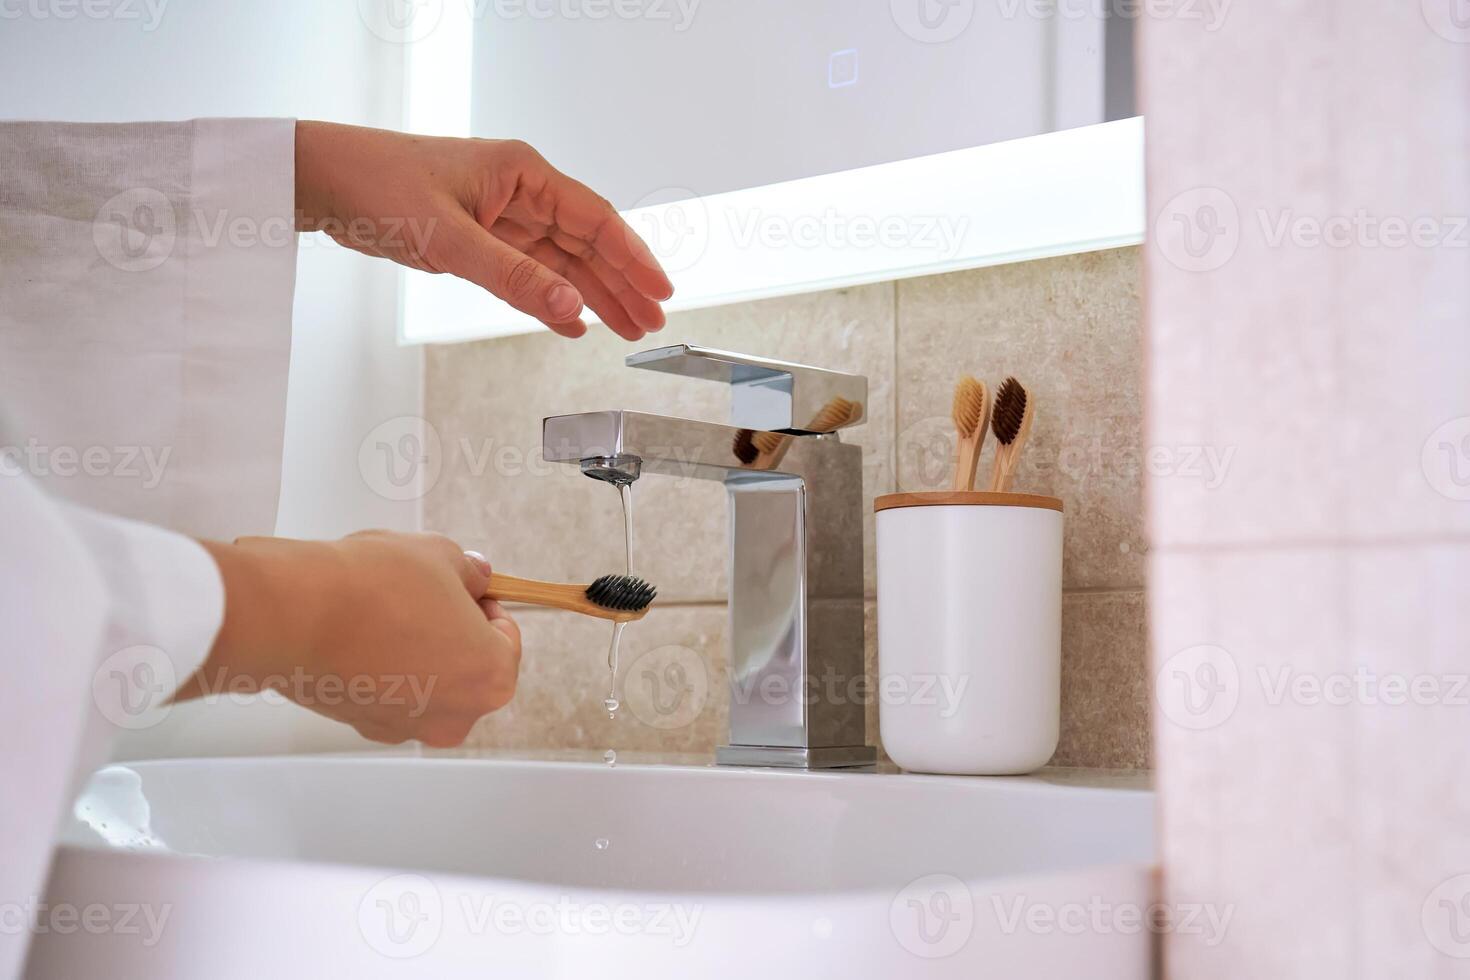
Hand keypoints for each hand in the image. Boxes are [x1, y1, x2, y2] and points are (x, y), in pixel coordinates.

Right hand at [178, 531, 520, 746]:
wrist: (295, 613)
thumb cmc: (376, 586)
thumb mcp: (441, 556)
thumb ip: (470, 572)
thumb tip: (477, 578)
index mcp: (491, 678)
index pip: (506, 637)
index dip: (484, 605)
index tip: (463, 588)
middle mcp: (455, 717)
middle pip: (468, 666)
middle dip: (450, 630)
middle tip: (422, 595)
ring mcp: (407, 728)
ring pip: (427, 682)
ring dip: (416, 649)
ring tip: (385, 609)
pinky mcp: (363, 726)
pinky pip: (388, 692)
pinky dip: (382, 667)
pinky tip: (360, 633)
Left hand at [294, 120, 672, 339]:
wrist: (324, 181)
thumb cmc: (378, 185)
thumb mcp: (450, 238)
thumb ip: (514, 278)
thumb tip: (571, 309)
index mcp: (523, 173)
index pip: (596, 220)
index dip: (633, 258)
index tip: (661, 291)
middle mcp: (519, 192)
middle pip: (587, 244)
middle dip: (622, 285)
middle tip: (653, 322)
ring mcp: (500, 216)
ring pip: (562, 262)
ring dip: (594, 296)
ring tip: (627, 329)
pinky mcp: (480, 239)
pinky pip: (529, 273)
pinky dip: (552, 298)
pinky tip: (573, 321)